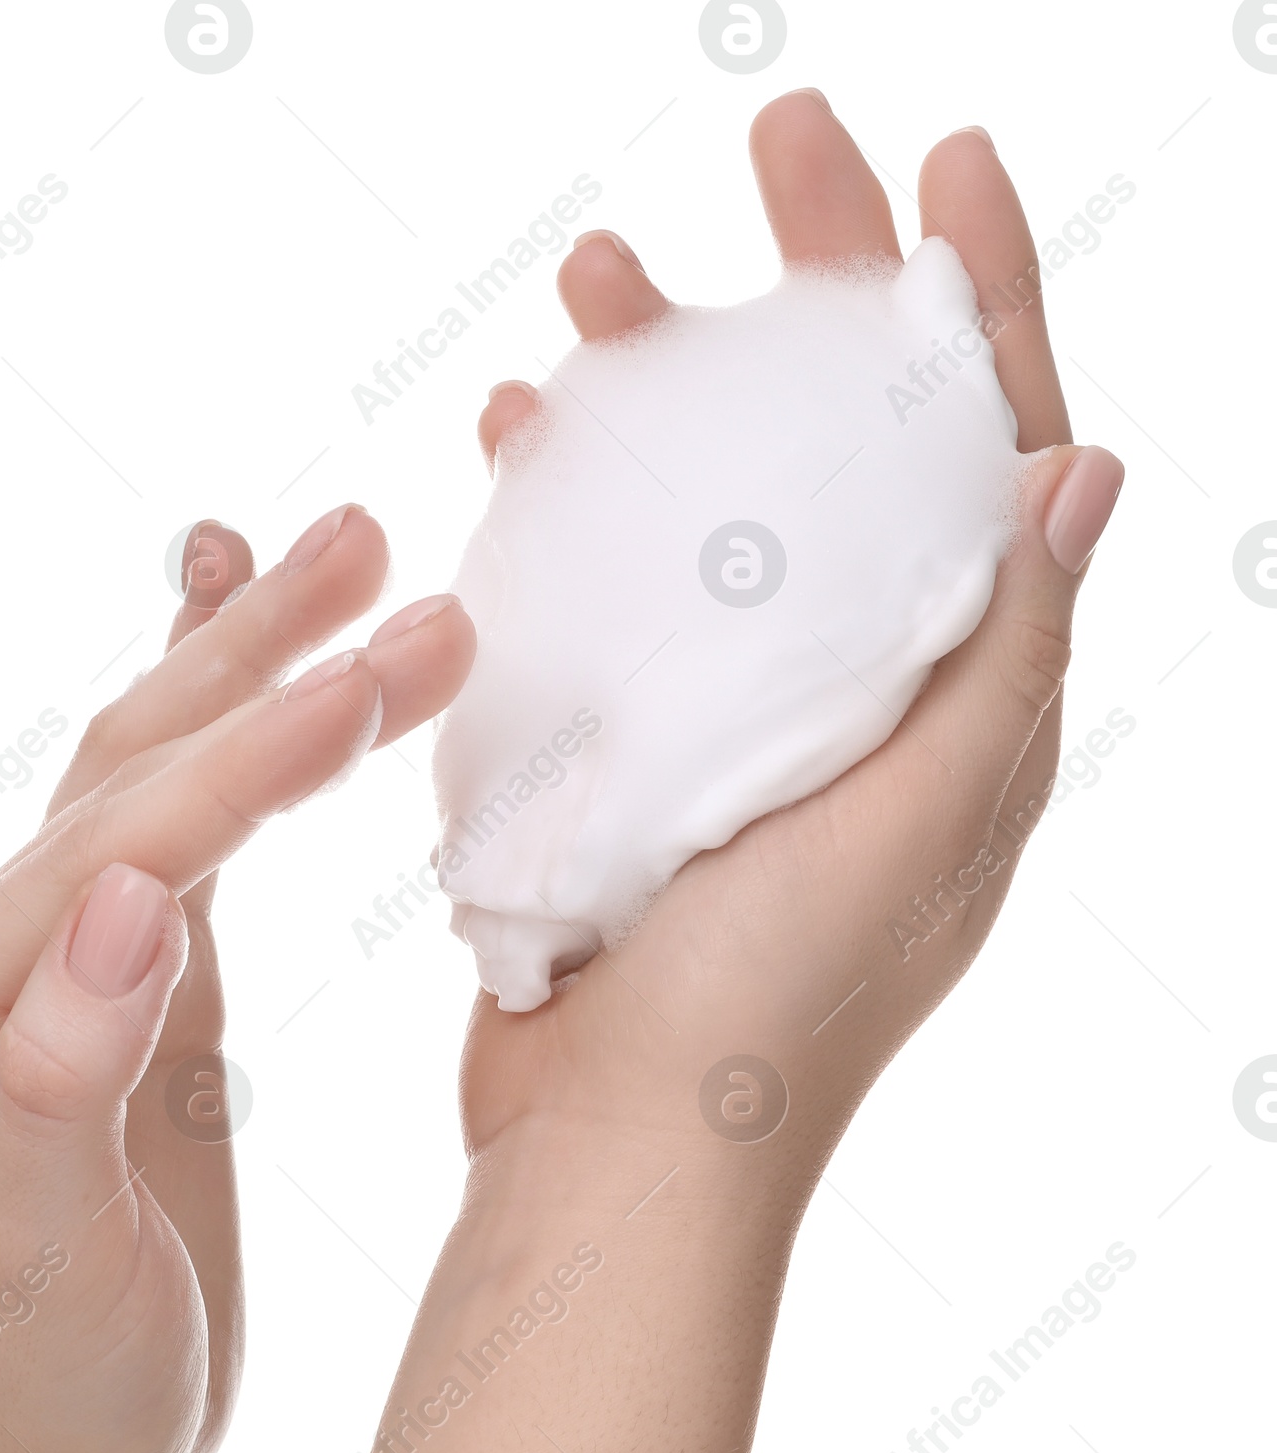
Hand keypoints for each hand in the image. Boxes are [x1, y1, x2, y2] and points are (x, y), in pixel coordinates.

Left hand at [0, 507, 472, 1452]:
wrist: (39, 1452)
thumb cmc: (48, 1382)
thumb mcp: (49, 1260)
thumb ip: (71, 1075)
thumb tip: (133, 897)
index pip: (128, 844)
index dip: (257, 759)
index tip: (381, 677)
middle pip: (136, 762)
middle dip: (266, 659)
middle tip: (388, 562)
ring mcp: (59, 949)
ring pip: (155, 761)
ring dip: (250, 652)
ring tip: (349, 554)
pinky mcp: (126, 970)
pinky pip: (170, 813)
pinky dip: (217, 715)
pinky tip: (236, 627)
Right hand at [464, 92, 1122, 1157]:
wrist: (617, 1143)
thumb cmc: (766, 1014)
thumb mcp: (918, 829)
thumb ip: (1000, 658)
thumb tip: (1089, 468)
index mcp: (957, 702)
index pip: (993, 461)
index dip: (979, 304)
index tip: (936, 166)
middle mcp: (859, 688)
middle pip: (851, 444)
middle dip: (812, 291)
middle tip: (766, 151)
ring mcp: (737, 709)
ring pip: (718, 499)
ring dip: (671, 379)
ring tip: (598, 281)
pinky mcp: (634, 739)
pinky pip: (614, 584)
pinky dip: (578, 500)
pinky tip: (520, 440)